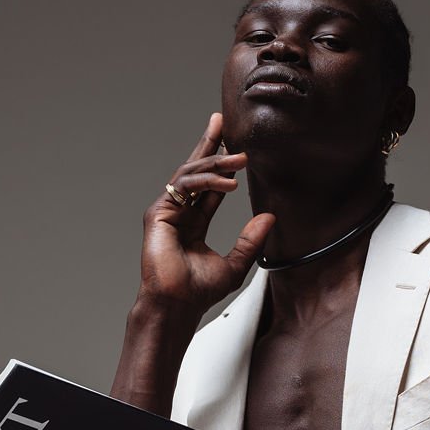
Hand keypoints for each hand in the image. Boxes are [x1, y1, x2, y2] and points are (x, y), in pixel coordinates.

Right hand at [136, 113, 275, 318]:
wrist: (176, 306)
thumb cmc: (198, 293)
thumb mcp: (235, 264)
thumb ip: (250, 241)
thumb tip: (270, 217)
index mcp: (193, 223)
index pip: (208, 186)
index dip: (220, 165)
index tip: (235, 146)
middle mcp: (179, 213)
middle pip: (195, 170)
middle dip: (210, 145)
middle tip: (226, 123)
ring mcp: (167, 211)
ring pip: (191, 174)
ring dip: (216, 163)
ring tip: (240, 159)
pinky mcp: (159, 213)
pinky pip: (185, 185)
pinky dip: (207, 181)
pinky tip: (229, 183)